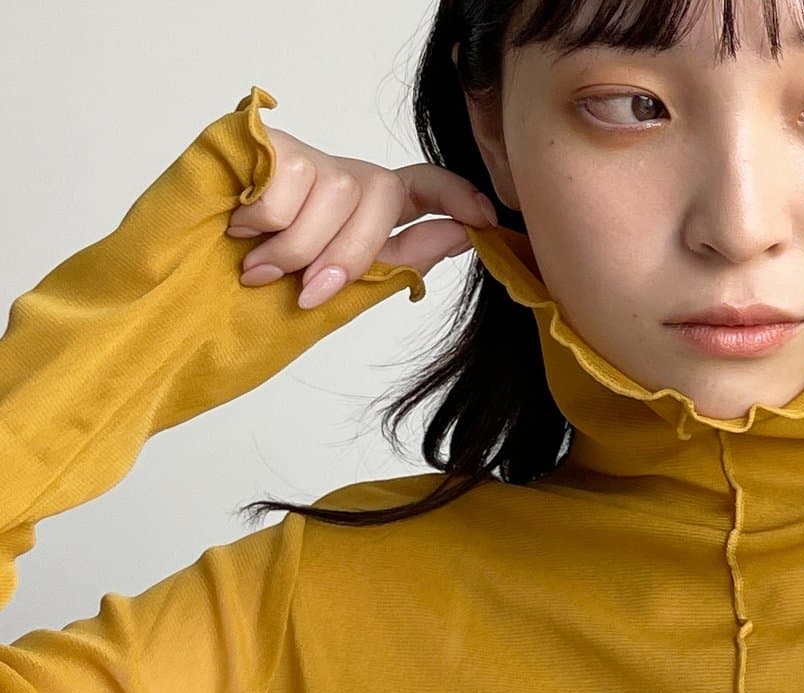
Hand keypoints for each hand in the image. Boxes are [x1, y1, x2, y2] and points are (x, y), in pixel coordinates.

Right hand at [224, 128, 499, 307]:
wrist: (178, 304)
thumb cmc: (257, 302)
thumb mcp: (338, 293)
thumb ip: (396, 261)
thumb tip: (461, 236)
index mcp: (362, 217)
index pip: (421, 187)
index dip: (455, 195)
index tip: (485, 219)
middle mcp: (336, 179)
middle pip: (380, 193)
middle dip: (348, 253)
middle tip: (306, 290)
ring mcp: (297, 155)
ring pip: (333, 190)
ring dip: (296, 246)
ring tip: (257, 265)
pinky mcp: (258, 140)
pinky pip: (289, 179)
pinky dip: (264, 220)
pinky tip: (236, 229)